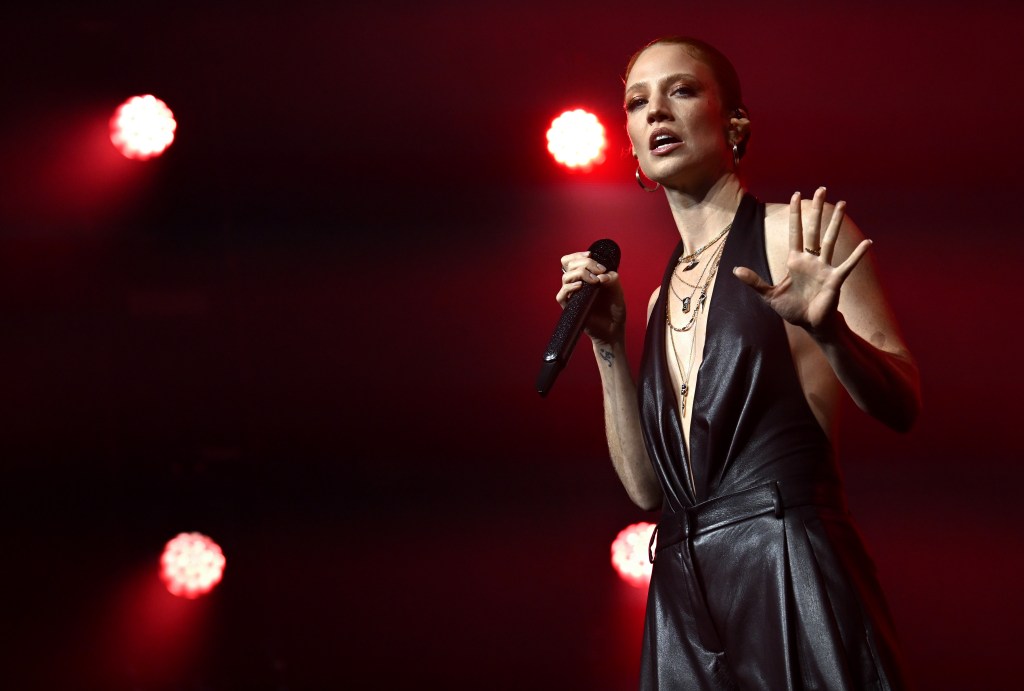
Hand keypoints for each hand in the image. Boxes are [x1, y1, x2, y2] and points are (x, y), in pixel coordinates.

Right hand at [556, 250, 624, 345]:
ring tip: (595, 280)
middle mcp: (577, 284)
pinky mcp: (570, 307)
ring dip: (580, 273)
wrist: (613, 329)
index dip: (578, 255)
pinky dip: (569, 288)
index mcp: (585, 277)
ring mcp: (572, 295)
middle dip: (584, 263)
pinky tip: (581, 286)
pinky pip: (561, 295)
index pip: (572, 261)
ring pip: (565, 277)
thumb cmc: (614, 309)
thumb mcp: (617, 290)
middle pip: (569, 265)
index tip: (591, 255)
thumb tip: (601, 275)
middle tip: (599, 270)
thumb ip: (612, 278)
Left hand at [732, 187, 871, 334]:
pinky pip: (847, 265)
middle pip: (813, 229)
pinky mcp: (835, 279)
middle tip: (821, 188)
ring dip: (836, 222)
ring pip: (830, 240)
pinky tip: (868, 242)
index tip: (796, 194)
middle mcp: (811, 259)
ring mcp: (824, 267)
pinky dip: (857, 255)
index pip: (794, 231)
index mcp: (795, 260)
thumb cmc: (793, 309)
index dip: (795, 214)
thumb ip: (754, 282)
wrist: (810, 324)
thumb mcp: (769, 295)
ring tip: (843, 203)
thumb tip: (734, 270)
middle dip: (816, 210)